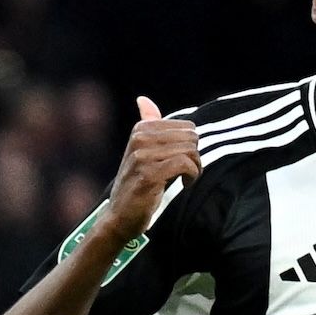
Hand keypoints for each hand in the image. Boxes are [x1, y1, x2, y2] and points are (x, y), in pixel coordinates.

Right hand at [107, 96, 199, 235]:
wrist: (120, 216)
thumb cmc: (136, 184)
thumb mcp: (140, 150)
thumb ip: (147, 124)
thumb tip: (143, 98)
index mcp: (141, 129)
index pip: (187, 127)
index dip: (191, 145)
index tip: (183, 161)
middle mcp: (140, 139)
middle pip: (191, 137)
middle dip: (195, 156)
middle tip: (187, 172)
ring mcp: (143, 156)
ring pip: (189, 151)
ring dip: (195, 168)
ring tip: (185, 179)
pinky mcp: (149, 175)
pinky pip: (185, 165)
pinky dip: (192, 176)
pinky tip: (184, 185)